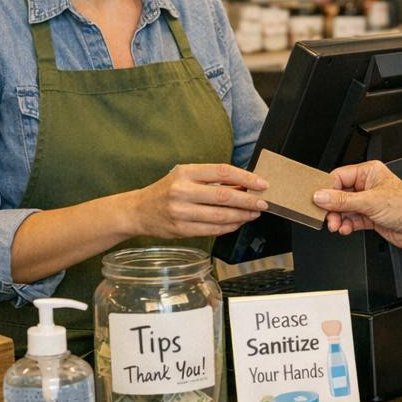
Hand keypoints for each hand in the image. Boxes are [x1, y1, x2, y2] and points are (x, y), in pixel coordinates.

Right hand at [134, 163, 268, 238]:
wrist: (138, 211)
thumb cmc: (166, 191)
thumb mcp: (185, 176)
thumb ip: (211, 180)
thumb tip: (243, 184)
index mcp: (185, 172)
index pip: (222, 171)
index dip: (245, 177)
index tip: (261, 183)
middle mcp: (182, 191)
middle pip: (224, 195)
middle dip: (248, 200)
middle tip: (262, 203)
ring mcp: (181, 212)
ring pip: (220, 216)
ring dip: (241, 216)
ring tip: (253, 213)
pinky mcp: (181, 229)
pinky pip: (212, 230)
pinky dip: (228, 227)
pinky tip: (238, 223)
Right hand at [312, 160, 401, 252]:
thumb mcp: (370, 201)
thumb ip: (342, 200)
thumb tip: (321, 196)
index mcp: (369, 172)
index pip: (340, 176)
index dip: (328, 189)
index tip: (318, 200)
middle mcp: (368, 185)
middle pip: (340, 194)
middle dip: (333, 207)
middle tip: (327, 217)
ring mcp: (369, 202)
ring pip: (344, 208)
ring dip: (339, 218)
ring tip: (336, 226)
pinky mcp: (371, 217)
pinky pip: (352, 219)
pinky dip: (347, 225)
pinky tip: (346, 229)